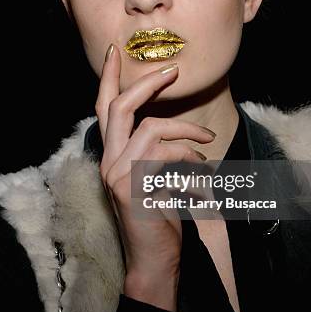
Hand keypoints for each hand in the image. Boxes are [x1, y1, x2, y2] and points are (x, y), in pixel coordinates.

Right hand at [95, 44, 215, 310]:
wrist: (156, 259)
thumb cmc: (160, 216)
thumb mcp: (155, 177)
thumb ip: (155, 150)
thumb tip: (172, 124)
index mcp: (111, 155)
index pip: (103, 109)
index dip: (109, 79)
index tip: (115, 52)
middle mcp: (108, 161)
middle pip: (119, 107)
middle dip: (147, 83)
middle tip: (173, 70)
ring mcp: (117, 174)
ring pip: (151, 128)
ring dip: (187, 130)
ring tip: (207, 143)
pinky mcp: (133, 187)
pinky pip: (169, 156)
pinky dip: (191, 162)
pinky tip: (201, 182)